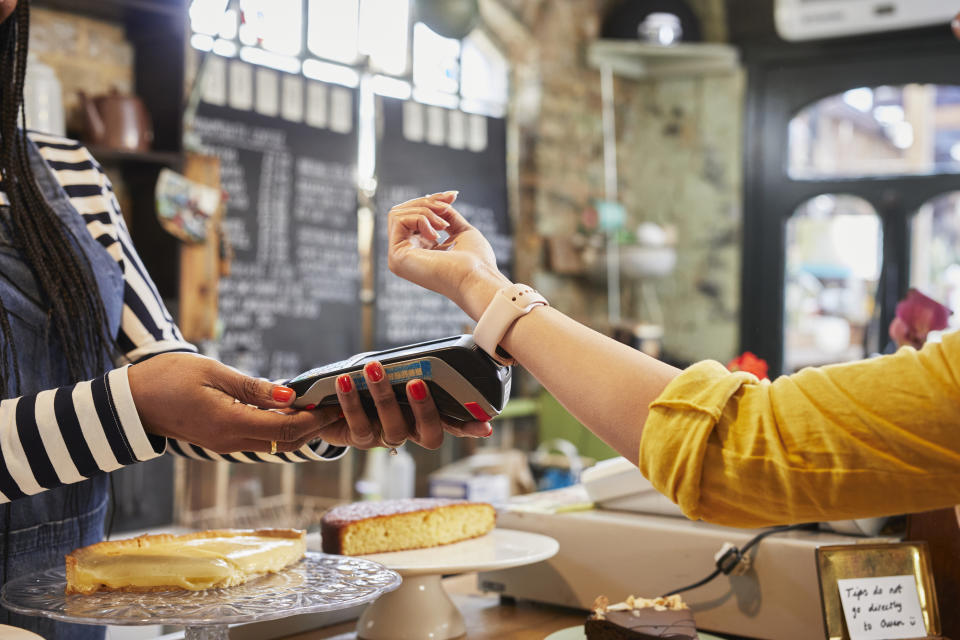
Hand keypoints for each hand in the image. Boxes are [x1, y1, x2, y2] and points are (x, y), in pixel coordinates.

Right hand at [128, 353, 340, 453]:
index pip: (286, 429)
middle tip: (336, 407)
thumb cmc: (167, 377)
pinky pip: (259, 439)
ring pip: (274, 443)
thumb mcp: (213, 372)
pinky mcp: (221, 440)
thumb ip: (254, 388)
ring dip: (299, 430)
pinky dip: (280, 429)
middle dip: (314, 427)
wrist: (130, 400)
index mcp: (231, 424)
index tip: (335, 405)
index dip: (314, 419)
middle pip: (286, 442)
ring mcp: (225, 444)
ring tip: (320, 408)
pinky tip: (292, 412)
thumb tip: (291, 397)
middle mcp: (231, 441)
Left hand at [322, 360, 490, 449]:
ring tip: (374, 368)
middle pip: (430, 434)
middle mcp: (412, 430)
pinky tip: (345, 380)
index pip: (454, 423)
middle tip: (417, 383)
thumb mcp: (392, 372)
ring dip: (384, 395)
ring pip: (393, 428)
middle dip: (425, 410)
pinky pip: (359, 423)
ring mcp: (387, 437)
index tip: (485, 423)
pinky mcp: (361, 439)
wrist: (332, 402)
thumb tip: (419, 354)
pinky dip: (352, 399)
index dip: (470, 426)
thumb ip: (408, 368)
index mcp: (426, 415)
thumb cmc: (372, 381)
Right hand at [387, 191, 510, 319]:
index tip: (453, 195)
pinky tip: (436, 234)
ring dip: (425, 211)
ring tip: (444, 225)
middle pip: (403, 212)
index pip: (414, 216)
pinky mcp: (396, 256)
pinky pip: (398, 220)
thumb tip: (437, 198)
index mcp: (420, 251)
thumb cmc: (476, 262)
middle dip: (428, 203)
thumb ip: (445, 215)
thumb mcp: (461, 230)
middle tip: (447, 209)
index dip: (432, 201)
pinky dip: (420, 218)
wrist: (477, 278)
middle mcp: (406, 255)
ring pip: (398, 213)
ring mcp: (398, 257)